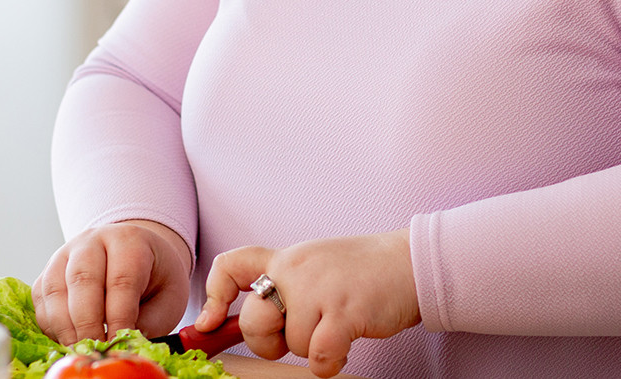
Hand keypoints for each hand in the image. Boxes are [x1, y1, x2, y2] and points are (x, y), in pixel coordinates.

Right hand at [34, 219, 193, 344]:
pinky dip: (52, 325)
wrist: (137, 255)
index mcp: (129, 240)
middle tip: (96, 350)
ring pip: (55, 290)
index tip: (119, 343)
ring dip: (66, 327)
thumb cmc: (155, 276)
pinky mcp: (48, 272)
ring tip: (82, 349)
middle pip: (82, 280)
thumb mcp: (169, 295)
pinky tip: (69, 339)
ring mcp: (65, 254)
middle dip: (88, 323)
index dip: (119, 317)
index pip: (121, 280)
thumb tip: (124, 343)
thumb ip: (152, 320)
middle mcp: (92, 241)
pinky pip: (42, 300)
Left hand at [196, 229, 420, 377]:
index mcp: (287, 258)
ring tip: (338, 328)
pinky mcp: (342, 312)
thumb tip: (254, 323)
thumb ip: (286, 285)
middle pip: (252, 323)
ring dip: (314, 348)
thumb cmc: (365, 272)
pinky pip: (318, 356)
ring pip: (292, 345)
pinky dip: (331, 362)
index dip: (212, 297)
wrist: (410, 263)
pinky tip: (346, 346)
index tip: (210, 322)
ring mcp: (319, 290)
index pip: (230, 266)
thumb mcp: (316, 265)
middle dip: (269, 343)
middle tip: (299, 336)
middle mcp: (296, 270)